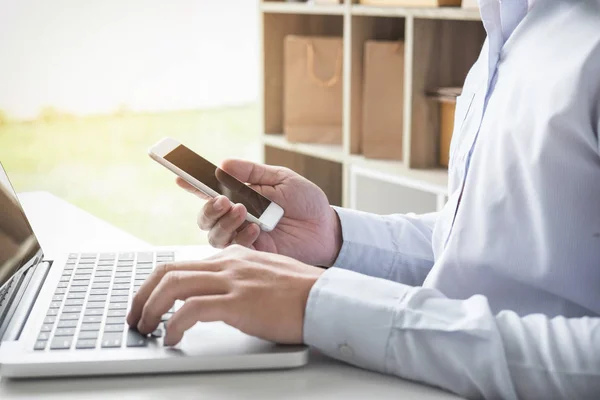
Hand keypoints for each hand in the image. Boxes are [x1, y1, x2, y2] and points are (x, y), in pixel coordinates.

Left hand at [126, 245, 323, 345]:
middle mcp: (228, 264)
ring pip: (173, 286)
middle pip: (168, 271)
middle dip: (142, 295)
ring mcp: (233, 281)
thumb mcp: (263, 277)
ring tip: (146, 329)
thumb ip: (238, 281)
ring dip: (151, 310)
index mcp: (232, 256)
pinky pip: (192, 310)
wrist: (326, 297)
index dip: (156, 285)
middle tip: (135, 317)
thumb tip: (216, 298)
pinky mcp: (239, 303)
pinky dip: (174, 324)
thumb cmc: (300, 293)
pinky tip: (172, 338)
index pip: (181, 264)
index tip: (148, 303)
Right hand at [177, 159, 341, 266]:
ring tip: (243, 212)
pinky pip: (234, 249)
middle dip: (207, 208)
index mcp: (241, 195)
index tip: (179, 176)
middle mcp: (237, 217)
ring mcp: (243, 236)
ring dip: (224, 222)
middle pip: (205, 217)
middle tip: (222, 200)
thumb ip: (253, 173)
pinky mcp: (253, 254)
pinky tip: (256, 229)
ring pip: (214, 235)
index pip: (210, 190)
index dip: (192, 184)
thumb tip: (223, 164)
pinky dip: (241, 237)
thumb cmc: (306, 202)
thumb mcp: (282, 180)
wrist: (326, 228)